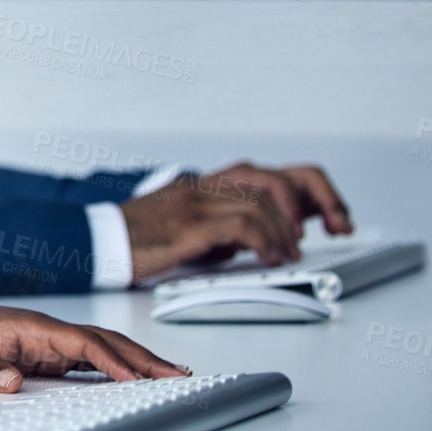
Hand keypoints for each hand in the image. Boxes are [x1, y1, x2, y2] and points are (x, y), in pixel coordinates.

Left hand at [0, 286, 187, 391]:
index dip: (112, 360)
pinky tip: (137, 380)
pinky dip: (118, 368)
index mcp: (34, 327)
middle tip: (179, 377)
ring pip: (105, 350)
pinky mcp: (49, 356)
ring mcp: (52, 343)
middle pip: (106, 342)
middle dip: (143, 359)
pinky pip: (92, 361)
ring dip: (139, 362)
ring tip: (173, 377)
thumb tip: (11, 382)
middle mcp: (49, 332)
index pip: (84, 342)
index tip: (137, 380)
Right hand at [120, 162, 352, 280]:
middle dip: (316, 204)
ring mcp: (197, 203)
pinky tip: (269, 258)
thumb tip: (262, 240)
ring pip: (262, 201)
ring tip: (291, 254)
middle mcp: (207, 186)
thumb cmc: (141, 239)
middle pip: (277, 178)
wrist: (99, 242)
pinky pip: (240, 224)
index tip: (332, 218)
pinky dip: (264, 241)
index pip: (274, 172)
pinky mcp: (188, 225)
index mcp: (209, 184)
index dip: (313, 192)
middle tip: (331, 231)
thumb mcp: (191, 228)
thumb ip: (226, 227)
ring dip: (287, 231)